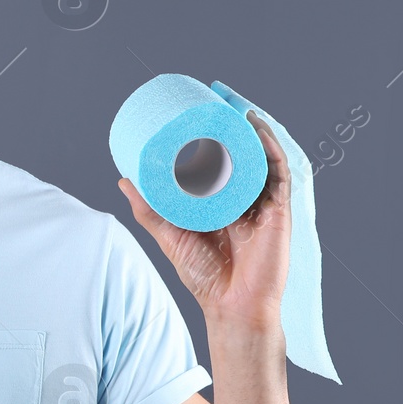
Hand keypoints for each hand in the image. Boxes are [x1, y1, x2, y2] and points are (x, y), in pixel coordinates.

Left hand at [118, 109, 290, 326]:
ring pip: (259, 155)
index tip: (195, 110)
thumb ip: (149, 209)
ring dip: (249, 127)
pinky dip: (268, 145)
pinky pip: (277, 169)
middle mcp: (245, 197)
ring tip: (231, 103)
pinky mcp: (279, 208)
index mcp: (222, 202)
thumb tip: (124, 180)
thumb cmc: (205, 277)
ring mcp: (263, 201)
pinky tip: (254, 126)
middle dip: (229, 123)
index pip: (219, 160)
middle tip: (212, 97)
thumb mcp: (170, 235)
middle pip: (240, 152)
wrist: (232, 306)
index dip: (210, 134)